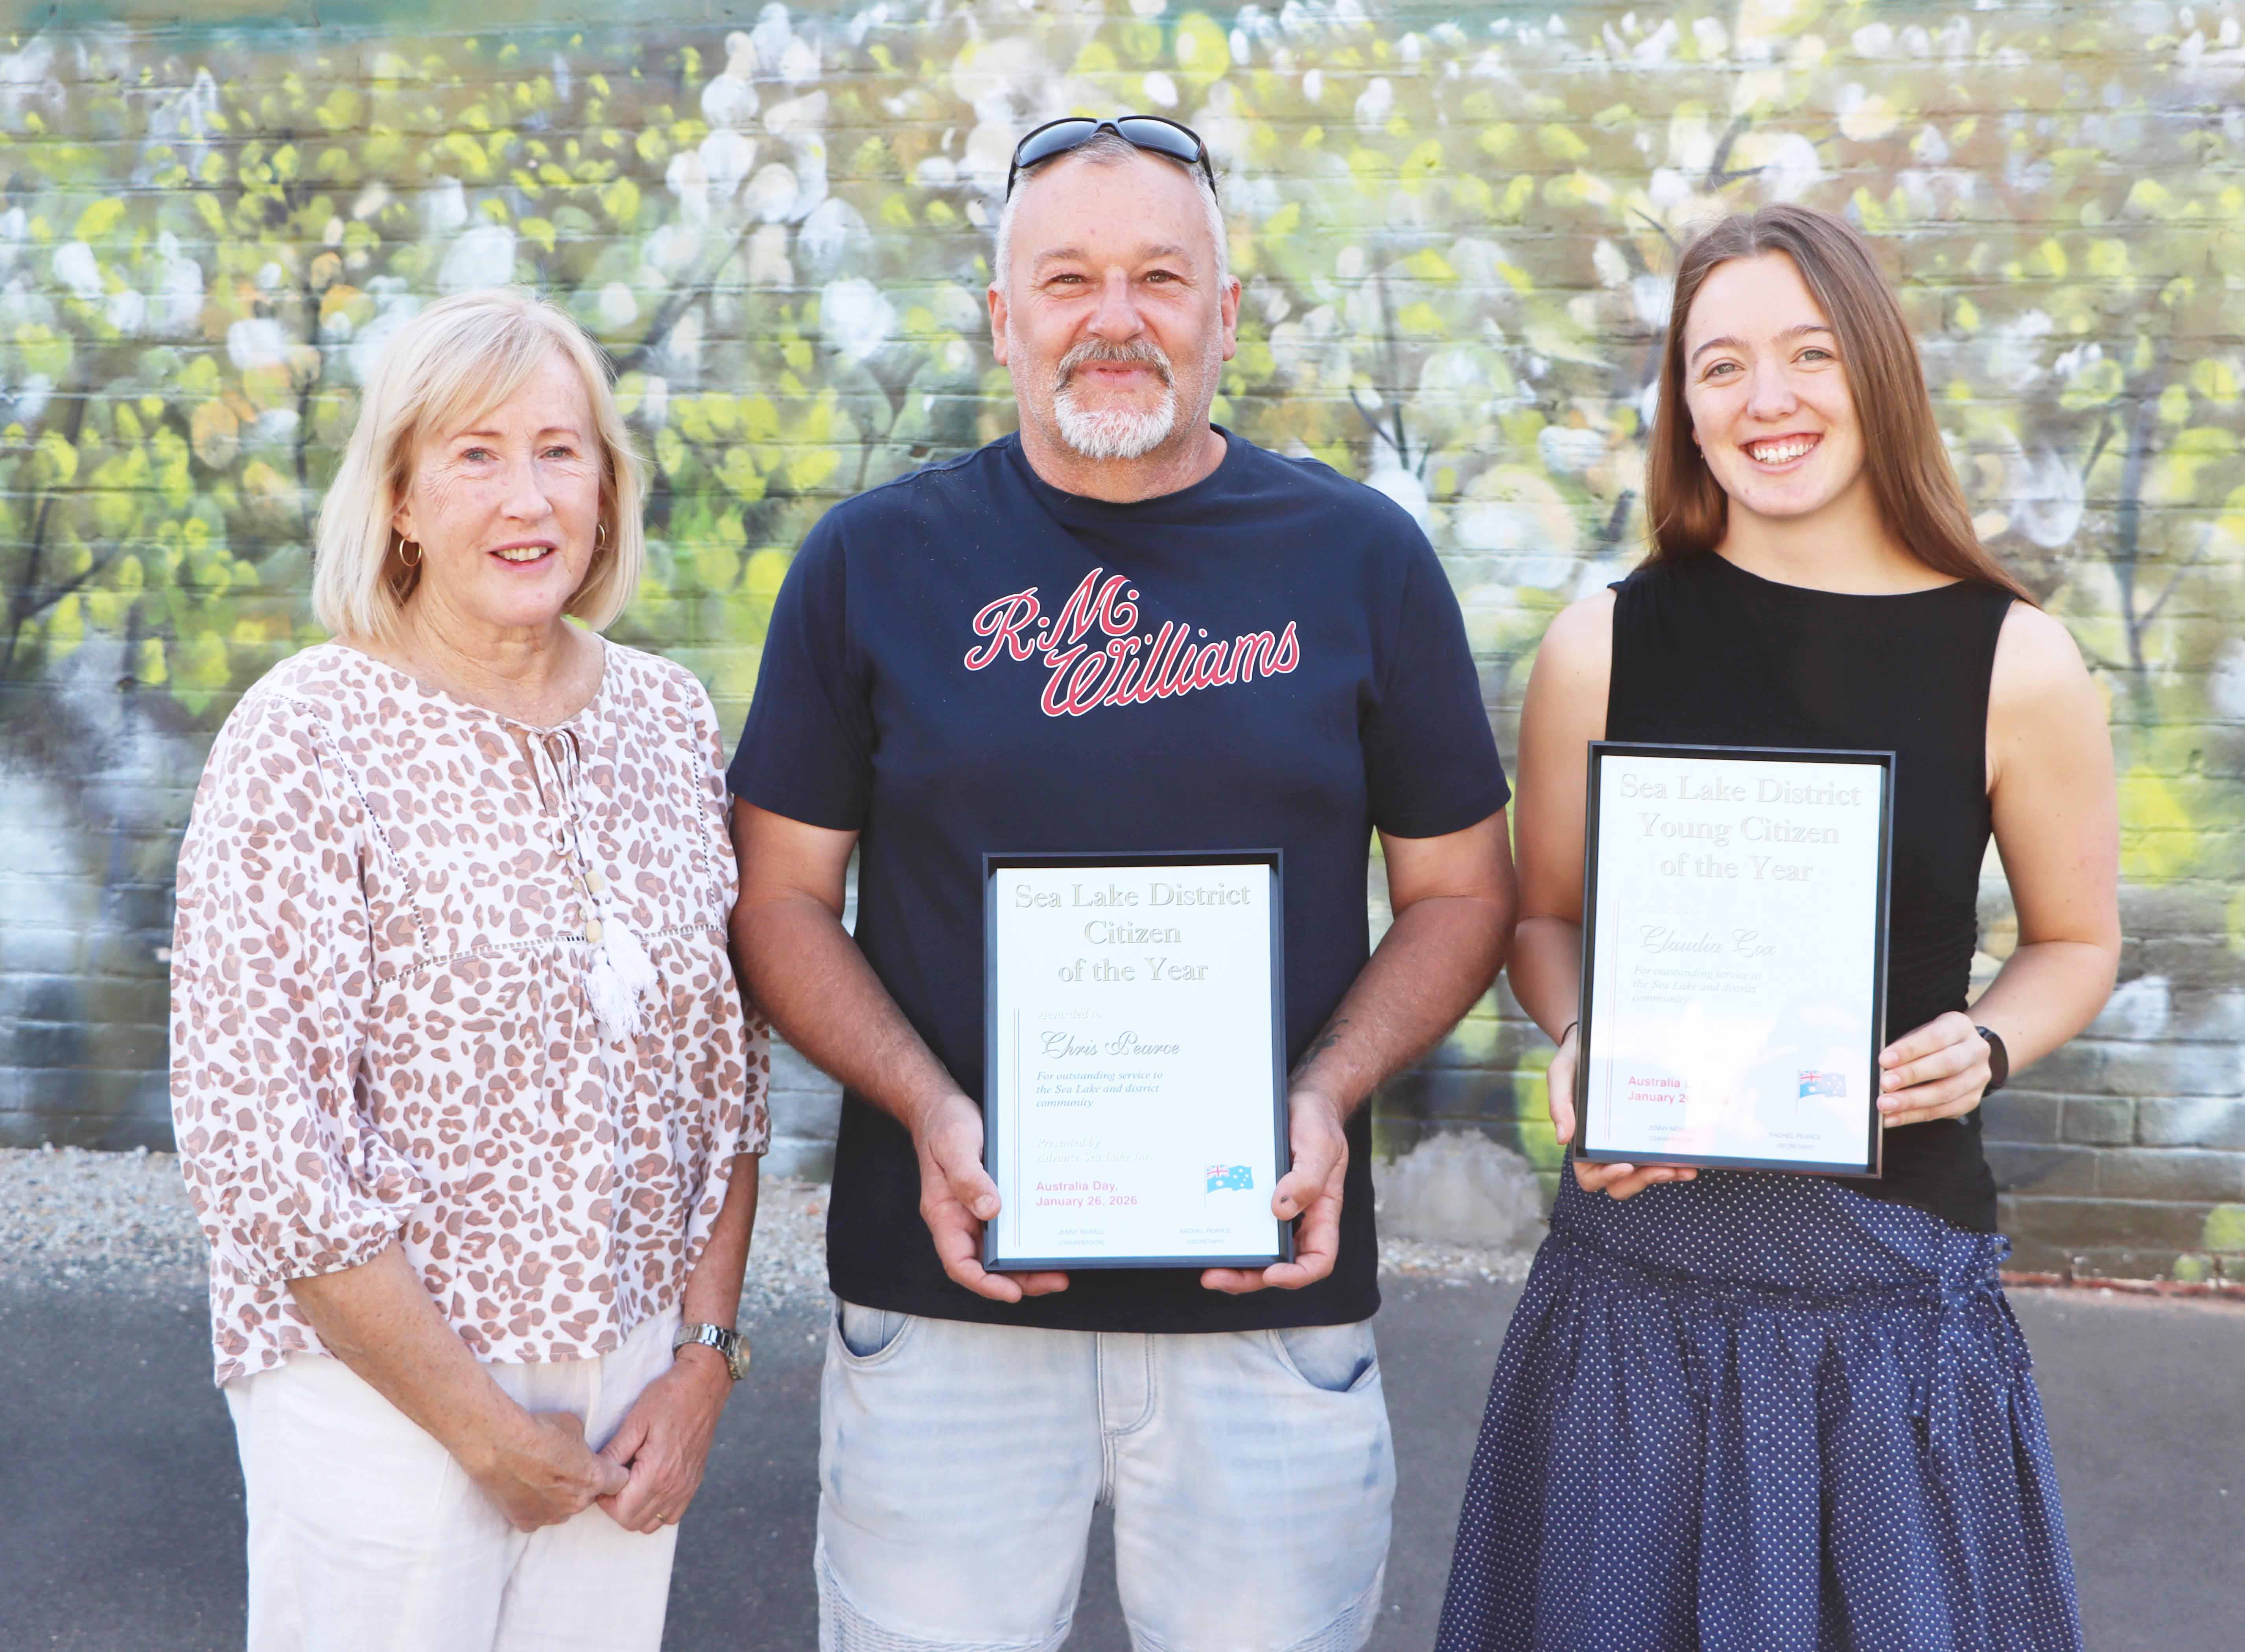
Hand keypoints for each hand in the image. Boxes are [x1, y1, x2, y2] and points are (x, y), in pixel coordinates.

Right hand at [467, 1409, 629, 1532]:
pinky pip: (537, 1517)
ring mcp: (550, 1516)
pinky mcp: (525, 1522)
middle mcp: (576, 1503)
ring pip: (563, 1509)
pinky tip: (523, 1489)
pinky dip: (533, 1506)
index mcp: (593, 1479)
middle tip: (561, 1467)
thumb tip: (578, 1449)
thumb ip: (582, 1444)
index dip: (613, 1472)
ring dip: (557, 1497)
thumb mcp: (573, 1426)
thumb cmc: (538, 1430)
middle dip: (580, 1484)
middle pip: (588, 1496)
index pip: (619, 1482)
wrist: (500, 1445)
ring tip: (538, 1476)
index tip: (604, 1465)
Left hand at [595, 1348, 731, 1534]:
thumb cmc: (669, 1397)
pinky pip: (671, 1515)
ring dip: (637, 1511)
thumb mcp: (636, 1420)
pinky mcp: (694, 1483)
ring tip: (631, 1484)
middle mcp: (674, 1486)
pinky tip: (650, 1486)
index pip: (622, 1512)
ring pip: (653, 1523)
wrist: (704, 1385)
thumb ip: (615, 1451)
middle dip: (618, 1507)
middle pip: (635, 1522)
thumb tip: (596, 1472)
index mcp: (657, 1472)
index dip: (605, 1501)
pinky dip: (656, 1509)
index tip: (604, 1478)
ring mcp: (686, 1487)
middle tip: (615, 1480)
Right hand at [913, 1092, 1067, 1302]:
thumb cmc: (945, 1123)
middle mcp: (961, 1220)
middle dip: (1020, 1279)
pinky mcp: (993, 1198)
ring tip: (1062, 1267)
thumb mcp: (955, 1144)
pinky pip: (1011, 1226)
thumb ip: (968, 1177)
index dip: (985, 1283)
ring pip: (1002, 1250)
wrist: (943, 1105)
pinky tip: (1052, 1234)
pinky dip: (1029, 1236)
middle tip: (1057, 1279)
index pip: (960, 1263)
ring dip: (1029, 1263)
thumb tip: (990, 1210)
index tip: (1013, 1292)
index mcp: (945, 1214)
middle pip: (987, 1264)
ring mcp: (977, 1211)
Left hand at [1203, 1088, 1347, 1293]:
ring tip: (1206, 1267)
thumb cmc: (1317, 1122)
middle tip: (1214, 1277)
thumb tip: (1281, 1211)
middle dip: (1249, 1278)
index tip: (1271, 1271)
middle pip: (1280, 1265)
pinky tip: (1208, 1234)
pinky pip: (1244, 1226)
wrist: (1302, 1099)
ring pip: (1259, 1251)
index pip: (1318, 1259)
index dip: (1297, 1274)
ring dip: (1234, 1265)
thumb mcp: (1320, 1145)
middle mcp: (1300, 1219)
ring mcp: (1278, 1211)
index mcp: (1322, 1213)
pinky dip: (1229, 1237)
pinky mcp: (1258, 1198)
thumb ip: (1307, 1178)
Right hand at [1546, 1021, 1696, 1201]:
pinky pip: (1660, 1156)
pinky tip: (1692, 1154)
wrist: (1597, 1041)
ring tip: (1687, 1168)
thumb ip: (1560, 1105)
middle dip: (1645, 1180)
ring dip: (1666, 1175)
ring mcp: (1627, 1144)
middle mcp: (1605, 1150)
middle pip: (1622, 1184)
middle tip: (1666, 1169)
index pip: (1591, 1176)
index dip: (1608, 1177)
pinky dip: (1675, 1160)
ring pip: (1645, 1174)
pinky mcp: (1646, 1133)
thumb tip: (1563, 1139)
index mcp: (1581, 1143)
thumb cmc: (1574, 1059)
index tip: (1625, 1165)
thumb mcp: (1561, 1075)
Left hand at [1878, 1011, 1992, 1126]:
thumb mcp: (1920, 1034)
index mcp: (1960, 1027)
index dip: (1909, 1049)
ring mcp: (1978, 1077)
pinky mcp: (1972, 1099)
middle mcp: (1975, 1051)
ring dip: (1911, 1101)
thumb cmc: (1933, 1043)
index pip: (1936, 1037)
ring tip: (1885, 1105)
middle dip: (1911, 1076)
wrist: (1964, 1052)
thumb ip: (1904, 1048)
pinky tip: (1894, 1117)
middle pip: (1946, 1065)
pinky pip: (1943, 1111)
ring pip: (1946, 1093)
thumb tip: (1881, 1068)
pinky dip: (1914, 1115)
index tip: (1884, 1060)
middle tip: (1884, 1084)